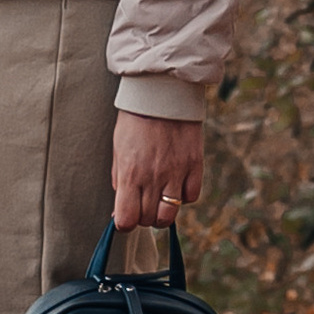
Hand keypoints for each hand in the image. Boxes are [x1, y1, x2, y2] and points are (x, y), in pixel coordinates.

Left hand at [112, 109, 204, 231]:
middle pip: (148, 220)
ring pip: (170, 216)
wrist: (162, 91)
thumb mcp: (118, 148)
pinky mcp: (194, 165)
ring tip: (160, 199)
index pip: (126, 220)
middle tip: (143, 202)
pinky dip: (183, 196)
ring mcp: (176, 172)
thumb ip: (119, 179)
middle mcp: (152, 177)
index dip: (125, 222)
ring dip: (163, 213)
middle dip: (143, 217)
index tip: (125, 214)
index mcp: (130, 173)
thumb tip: (120, 209)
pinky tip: (177, 183)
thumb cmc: (135, 119)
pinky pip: (191, 197)